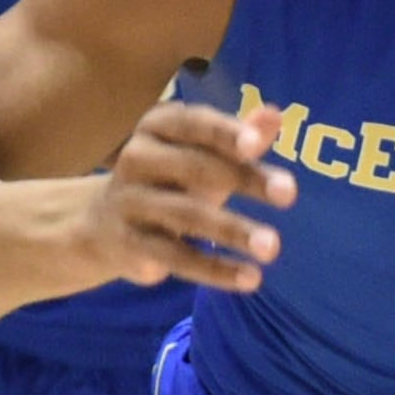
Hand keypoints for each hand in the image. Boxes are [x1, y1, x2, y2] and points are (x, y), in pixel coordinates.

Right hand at [80, 97, 290, 291]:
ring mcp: (129, 202)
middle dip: (244, 179)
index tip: (257, 145)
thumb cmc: (170, 179)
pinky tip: (250, 278)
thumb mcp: (203, 153)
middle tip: (290, 194)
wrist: (104, 225)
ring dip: (233, 230)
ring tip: (273, 247)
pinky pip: (176, 258)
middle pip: (195, 167)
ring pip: (186, 215)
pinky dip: (215, 269)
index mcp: (157, 127)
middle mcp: (136, 158)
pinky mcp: (129, 244)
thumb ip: (239, 136)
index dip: (225, 132)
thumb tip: (274, 115)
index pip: (195, 124)